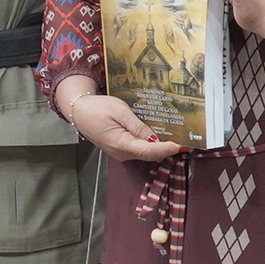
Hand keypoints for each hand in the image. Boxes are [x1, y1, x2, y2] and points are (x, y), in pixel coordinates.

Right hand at [55, 80, 181, 160]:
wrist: (77, 111)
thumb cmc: (97, 108)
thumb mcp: (119, 111)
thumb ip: (138, 126)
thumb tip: (155, 138)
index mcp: (121, 144)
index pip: (150, 150)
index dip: (168, 148)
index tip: (183, 144)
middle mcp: (122, 153)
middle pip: (151, 155)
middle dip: (168, 148)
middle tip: (186, 138)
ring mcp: (120, 153)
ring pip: (146, 154)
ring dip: (161, 147)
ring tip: (177, 136)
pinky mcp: (120, 149)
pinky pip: (139, 150)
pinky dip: (151, 145)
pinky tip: (160, 136)